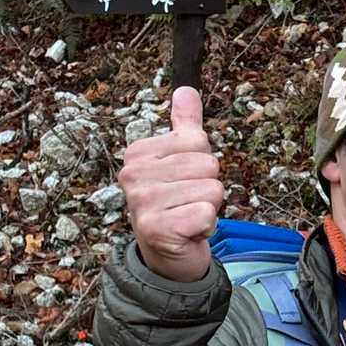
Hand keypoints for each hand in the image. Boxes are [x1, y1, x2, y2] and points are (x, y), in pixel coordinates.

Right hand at [119, 87, 222, 281]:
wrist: (167, 255)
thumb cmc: (175, 204)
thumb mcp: (181, 160)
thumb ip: (185, 126)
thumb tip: (186, 91)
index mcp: (138, 152)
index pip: (199, 140)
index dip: (202, 164)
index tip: (184, 182)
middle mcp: (134, 175)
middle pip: (208, 165)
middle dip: (207, 187)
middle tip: (187, 203)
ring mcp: (142, 202)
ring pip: (211, 190)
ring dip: (208, 208)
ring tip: (187, 216)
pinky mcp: (156, 228)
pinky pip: (207, 214)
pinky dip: (205, 226)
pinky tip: (188, 232)